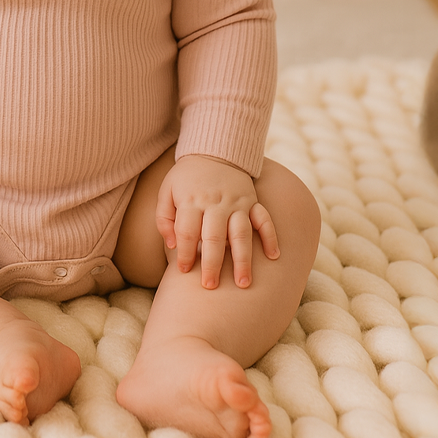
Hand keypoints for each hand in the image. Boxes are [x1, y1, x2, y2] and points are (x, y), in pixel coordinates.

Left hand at [155, 155, 278, 289]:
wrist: (213, 151)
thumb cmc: (186, 178)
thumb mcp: (166, 191)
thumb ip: (164, 218)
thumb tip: (172, 245)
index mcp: (192, 201)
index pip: (188, 232)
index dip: (185, 253)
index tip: (184, 271)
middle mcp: (215, 204)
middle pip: (214, 237)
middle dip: (212, 264)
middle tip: (210, 286)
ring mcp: (236, 203)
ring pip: (241, 234)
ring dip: (243, 259)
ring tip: (243, 283)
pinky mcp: (252, 201)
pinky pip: (264, 219)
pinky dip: (271, 237)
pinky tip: (274, 256)